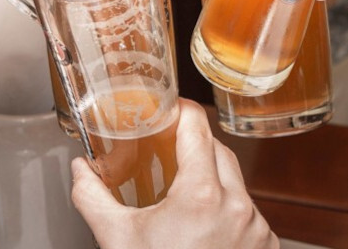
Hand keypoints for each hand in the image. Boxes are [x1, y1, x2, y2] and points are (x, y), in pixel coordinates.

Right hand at [69, 101, 276, 248]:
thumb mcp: (117, 240)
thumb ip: (93, 197)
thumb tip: (80, 170)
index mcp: (201, 195)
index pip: (197, 127)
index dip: (178, 112)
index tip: (165, 111)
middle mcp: (238, 206)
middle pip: (218, 150)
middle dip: (192, 146)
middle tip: (167, 150)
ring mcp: (257, 228)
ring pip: (235, 183)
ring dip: (212, 181)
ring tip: (182, 198)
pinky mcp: (267, 247)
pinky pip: (249, 213)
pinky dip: (228, 211)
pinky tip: (203, 228)